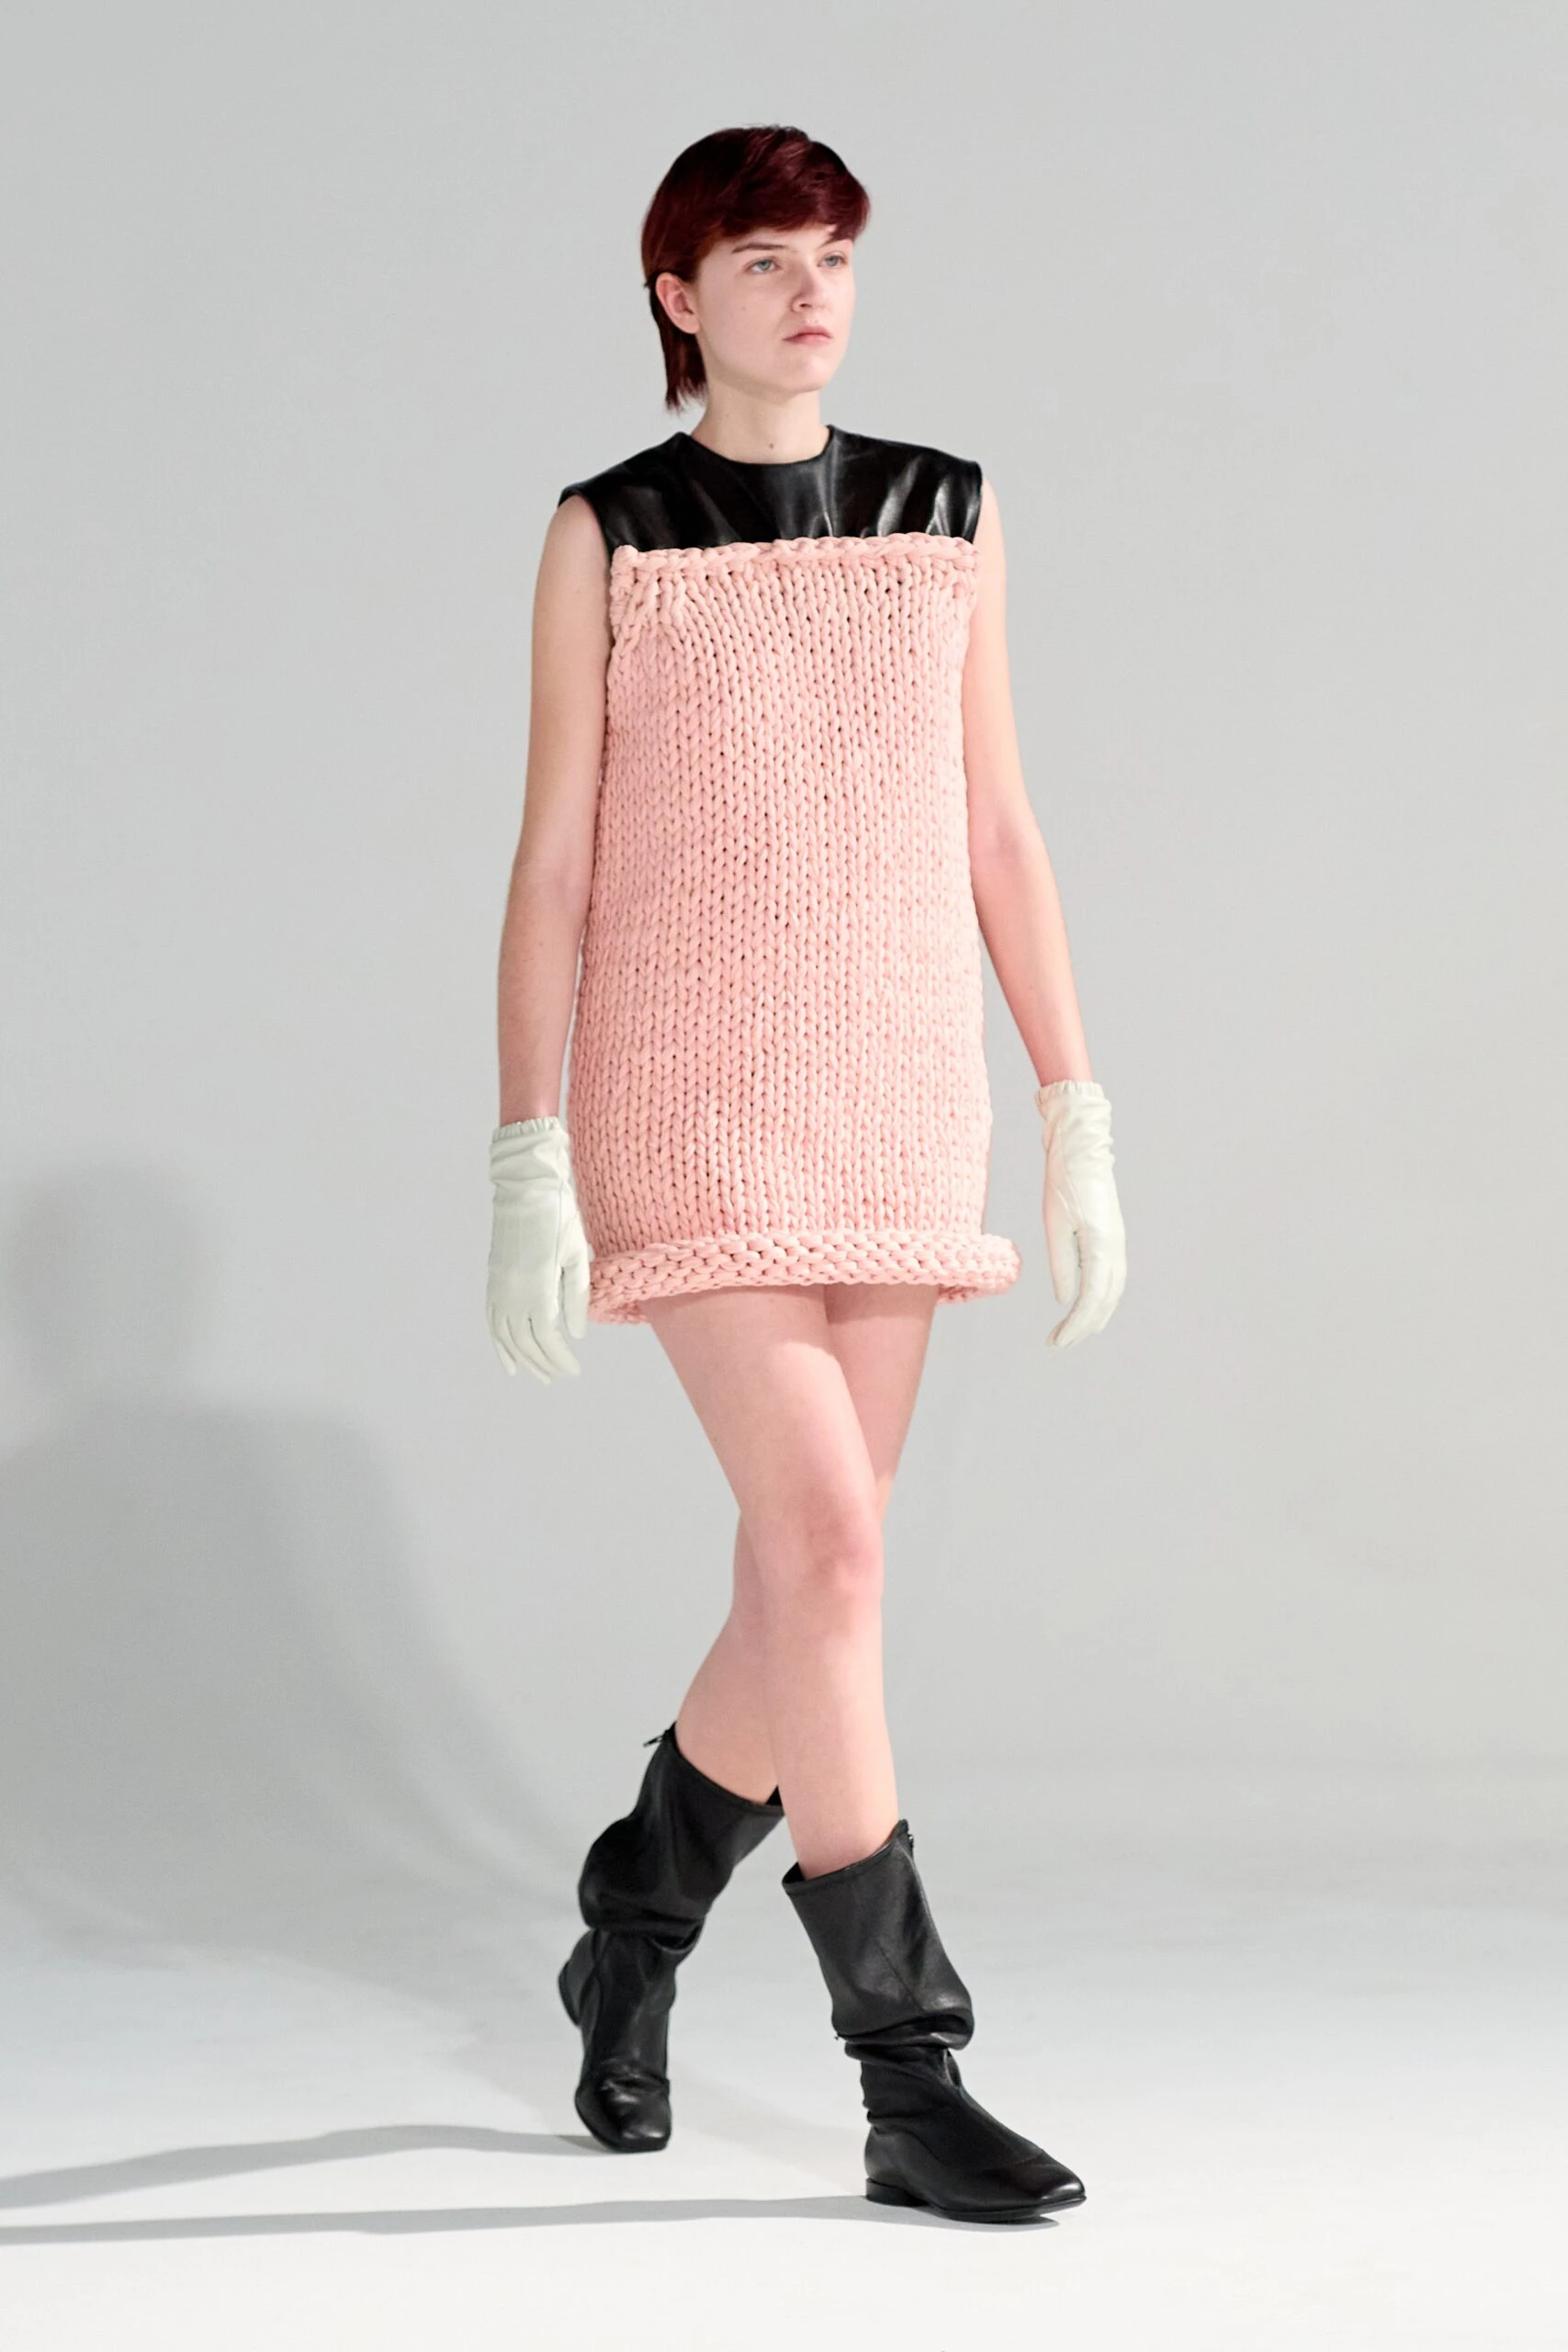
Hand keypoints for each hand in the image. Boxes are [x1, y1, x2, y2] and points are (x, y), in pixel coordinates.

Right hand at [487, 1116, 592, 1382]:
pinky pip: (491, 1319)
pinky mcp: (492, 1277)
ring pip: (504, 1335)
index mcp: (537, 1287)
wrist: (526, 1185)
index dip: (559, 1358)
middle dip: (543, 1363)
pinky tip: (508, 1358)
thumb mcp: (577, 1254)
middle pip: (525, 1342)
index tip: (573, 1371)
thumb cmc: (559, 1215)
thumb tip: (577, 1334)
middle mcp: (512, 1292)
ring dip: (521, 1359)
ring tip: (535, 1375)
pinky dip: (498, 1342)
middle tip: (559, 1377)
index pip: (546, 1337)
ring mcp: (498, 1285)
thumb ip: (577, 1297)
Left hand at [1035, 1080, 1125, 1347]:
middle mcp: (1115, 1247)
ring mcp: (1117, 1241)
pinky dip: (1101, 1297)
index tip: (1058, 1341)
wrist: (1082, 1147)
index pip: (1092, 1298)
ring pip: (1113, 1290)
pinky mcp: (1112, 1236)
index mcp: (1101, 1244)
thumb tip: (1064, 1299)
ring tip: (1072, 1332)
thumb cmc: (1063, 1180)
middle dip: (1084, 1326)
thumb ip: (1061, 1264)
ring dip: (1095, 1315)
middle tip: (1059, 1343)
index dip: (1076, 1324)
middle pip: (1106, 1300)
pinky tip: (1087, 1304)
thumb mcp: (1054, 1222)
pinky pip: (1112, 1276)